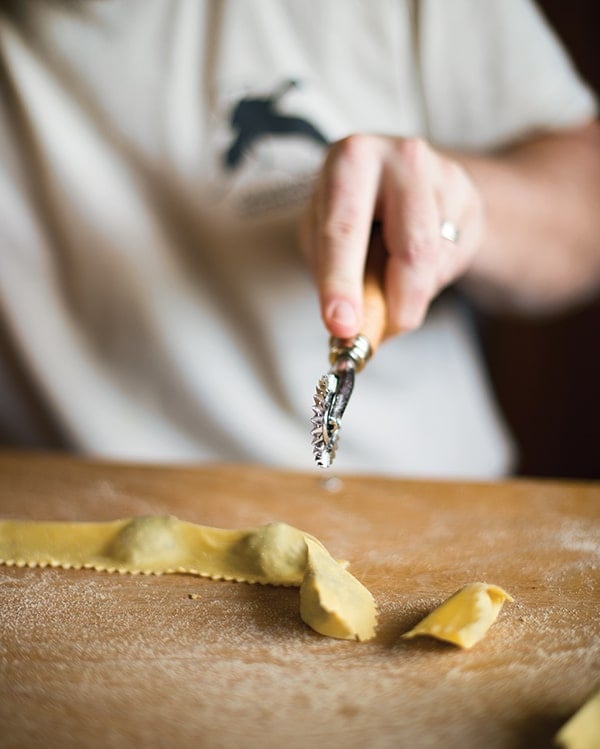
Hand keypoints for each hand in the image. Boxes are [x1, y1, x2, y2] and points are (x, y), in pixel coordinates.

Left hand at [300, 134, 485, 343]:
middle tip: (386, 334)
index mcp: (350, 160)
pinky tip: (415, 263)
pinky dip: (430, 280)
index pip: (344, 230)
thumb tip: (351, 331)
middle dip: (398, 303)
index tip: (341, 325)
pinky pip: (453, 260)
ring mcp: (444, 174)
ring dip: (412, 294)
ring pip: (436, 262)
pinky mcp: (470, 197)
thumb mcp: (325, 239)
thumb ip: (334, 279)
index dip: (341, 282)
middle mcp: (401, 157)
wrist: (404, 182)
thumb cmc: (352, 215)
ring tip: (391, 284)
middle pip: (412, 248)